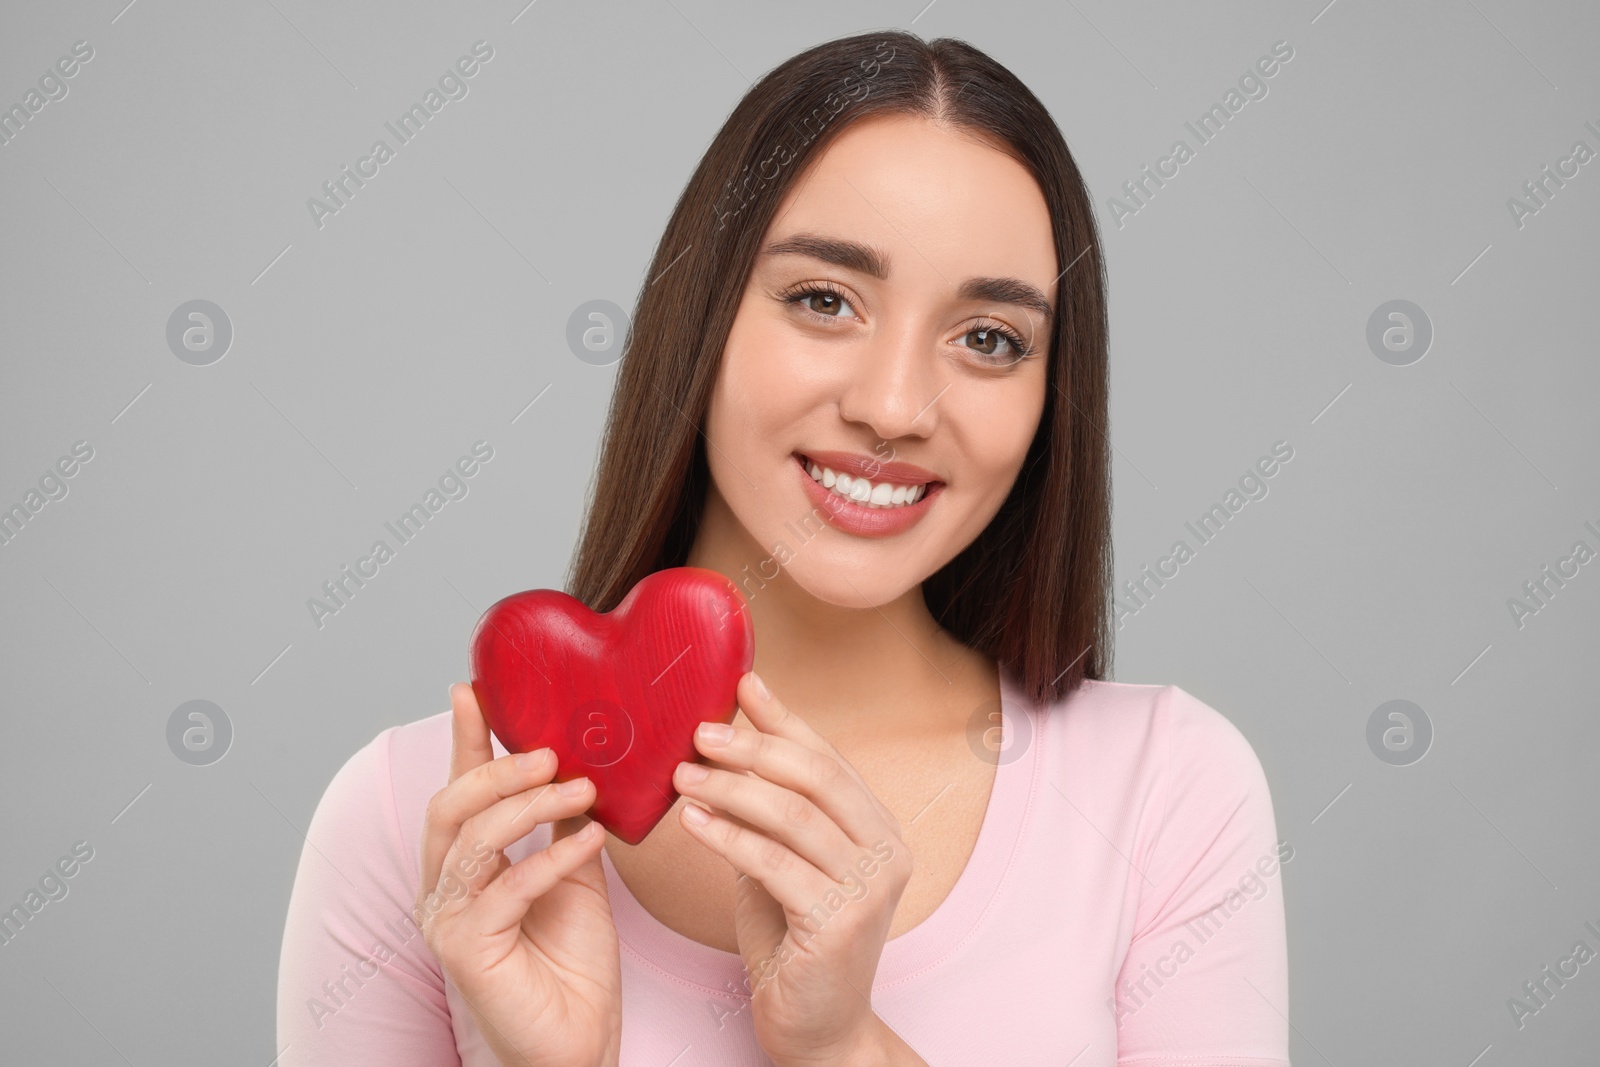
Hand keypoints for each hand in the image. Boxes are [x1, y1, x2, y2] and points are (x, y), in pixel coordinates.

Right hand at [414, 683, 622, 1066]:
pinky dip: (551, 857)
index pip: (458, 788)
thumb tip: (580, 763)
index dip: (465, 738)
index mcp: (463, 864)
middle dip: (499, 769)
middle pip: (451, 805)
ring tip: (582, 788)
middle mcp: (443, 887)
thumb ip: (565, 821)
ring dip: (530, 806)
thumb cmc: (572, 962)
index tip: (473, 689)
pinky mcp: (467, 948)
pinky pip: (507, 887)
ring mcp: (448, 919)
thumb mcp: (574, 871)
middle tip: (551, 752)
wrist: (578, 1040)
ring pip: (474, 839)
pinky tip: (592, 841)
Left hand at [671, 671, 912, 1064]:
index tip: (740, 685)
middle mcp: (887, 851)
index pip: (828, 758)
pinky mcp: (840, 921)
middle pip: (816, 777)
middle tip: (700, 731)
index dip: (783, 719)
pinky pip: (775, 863)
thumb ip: (767, 807)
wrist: (816, 1027)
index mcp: (879, 828)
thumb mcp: (780, 860)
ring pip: (794, 815)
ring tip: (683, 775)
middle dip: (754, 746)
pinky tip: (693, 821)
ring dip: (731, 788)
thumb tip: (730, 739)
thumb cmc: (793, 940)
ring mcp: (869, 887)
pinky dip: (728, 837)